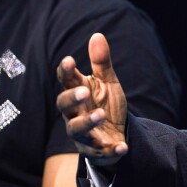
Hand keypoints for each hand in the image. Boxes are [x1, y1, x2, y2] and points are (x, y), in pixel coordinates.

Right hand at [56, 33, 129, 165]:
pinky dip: (111, 150)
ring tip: (101, 115)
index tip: (69, 61)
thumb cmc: (106, 104)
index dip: (65, 71)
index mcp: (77, 92)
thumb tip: (97, 34)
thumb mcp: (107, 82)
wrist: (115, 135)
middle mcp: (74, 113)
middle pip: (64, 106)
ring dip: (88, 122)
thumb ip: (101, 62)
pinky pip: (101, 152)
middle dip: (72, 98)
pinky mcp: (95, 151)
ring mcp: (83, 134)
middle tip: (84, 91)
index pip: (66, 81)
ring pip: (77, 129)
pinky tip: (122, 146)